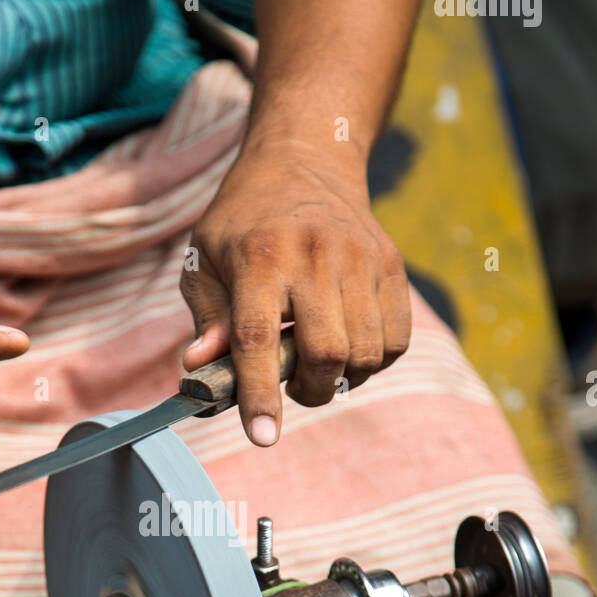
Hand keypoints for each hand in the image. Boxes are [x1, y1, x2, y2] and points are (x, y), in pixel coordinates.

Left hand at [180, 138, 410, 444]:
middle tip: (293, 388)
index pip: (259, 337)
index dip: (259, 393)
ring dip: (341, 379)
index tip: (262, 436)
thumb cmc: (243, 223)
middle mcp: (315, 254)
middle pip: (326, 352)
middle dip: (308, 390)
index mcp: (260, 256)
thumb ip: (206, 319)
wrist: (305, 160)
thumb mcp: (206, 261)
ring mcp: (360, 258)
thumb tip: (199, 370)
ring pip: (366, 353)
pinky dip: (375, 361)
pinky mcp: (391, 264)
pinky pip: (396, 340)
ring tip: (319, 366)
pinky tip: (350, 347)